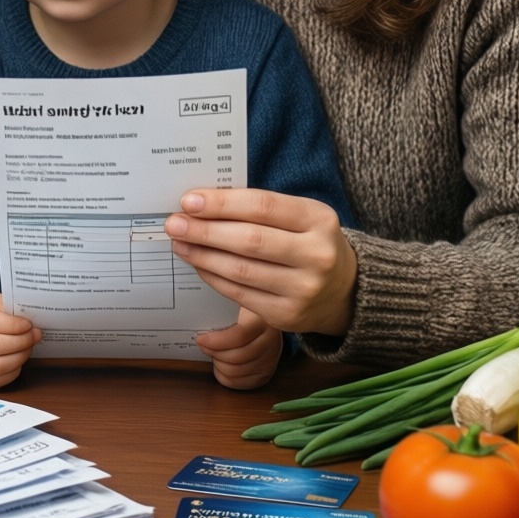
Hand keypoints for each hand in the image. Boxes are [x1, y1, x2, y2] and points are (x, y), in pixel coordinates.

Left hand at [167, 188, 356, 336]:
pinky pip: (240, 294)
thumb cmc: (308, 241)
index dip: (221, 204)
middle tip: (174, 223)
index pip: (262, 206)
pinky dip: (214, 277)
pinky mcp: (287, 316)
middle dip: (205, 231)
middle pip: (249, 240)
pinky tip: (199, 264)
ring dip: (203, 256)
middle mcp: (316, 255)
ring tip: (179, 243)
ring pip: (241, 270)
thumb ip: (258, 209)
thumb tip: (201, 204)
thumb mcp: (299, 217)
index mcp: (319, 219)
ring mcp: (303, 289)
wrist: (344, 290)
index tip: (189, 201)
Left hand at [197, 308, 282, 388]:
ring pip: (236, 371)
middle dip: (214, 353)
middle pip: (236, 357)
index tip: (200, 338)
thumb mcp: (238, 302)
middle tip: (202, 345)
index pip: (239, 337)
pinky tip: (219, 364)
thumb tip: (200, 320)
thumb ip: (223, 309)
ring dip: (218, 364)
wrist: (264, 322)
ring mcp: (270, 360)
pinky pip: (238, 383)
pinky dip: (223, 375)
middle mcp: (271, 342)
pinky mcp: (265, 374)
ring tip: (212, 353)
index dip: (216, 341)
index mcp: (263, 320)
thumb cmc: (244, 311)